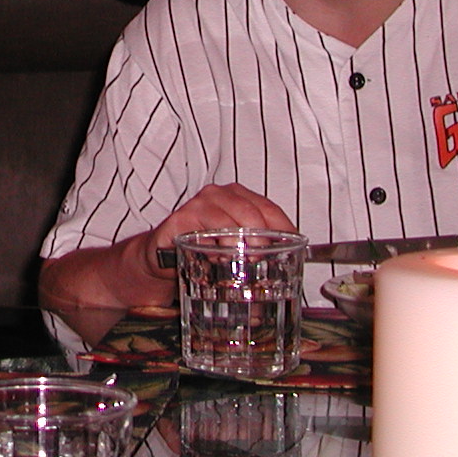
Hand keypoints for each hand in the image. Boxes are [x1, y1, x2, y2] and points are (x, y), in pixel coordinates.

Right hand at [142, 183, 295, 274]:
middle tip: (263, 256)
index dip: (284, 227)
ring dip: (240, 243)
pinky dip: (216, 245)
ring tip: (243, 259)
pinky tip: (218, 257)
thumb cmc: (202, 247)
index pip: (269, 208)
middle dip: (262, 236)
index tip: (294, 245)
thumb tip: (288, 262)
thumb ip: (257, 246)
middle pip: (252, 211)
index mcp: (238, 197)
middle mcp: (220, 194)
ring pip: (230, 219)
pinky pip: (205, 230)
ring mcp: (200, 203)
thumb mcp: (234, 245)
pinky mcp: (182, 217)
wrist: (163, 254)